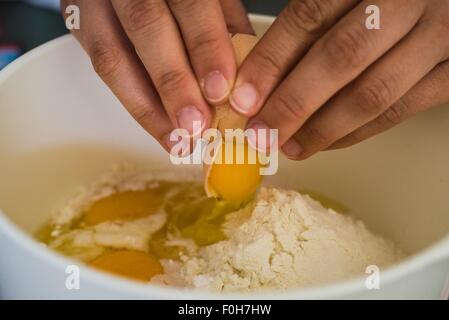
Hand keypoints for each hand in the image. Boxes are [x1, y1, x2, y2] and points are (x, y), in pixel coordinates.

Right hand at [61, 0, 252, 150]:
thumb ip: (224, 27)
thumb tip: (244, 78)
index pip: (189, 2)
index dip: (205, 45)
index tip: (221, 89)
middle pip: (147, 27)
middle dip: (173, 82)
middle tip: (196, 125)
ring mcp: (96, 1)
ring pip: (113, 55)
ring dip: (148, 105)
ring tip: (176, 139)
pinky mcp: (79, 20)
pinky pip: (101, 65)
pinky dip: (133, 102)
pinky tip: (158, 126)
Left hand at [229, 0, 448, 158]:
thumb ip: (314, 17)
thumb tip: (262, 72)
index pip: (310, 15)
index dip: (272, 60)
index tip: (243, 98)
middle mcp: (409, 0)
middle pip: (340, 59)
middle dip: (293, 104)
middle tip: (260, 135)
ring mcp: (440, 35)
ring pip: (372, 93)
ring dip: (322, 129)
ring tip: (288, 146)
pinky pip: (401, 110)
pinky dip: (358, 133)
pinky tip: (327, 142)